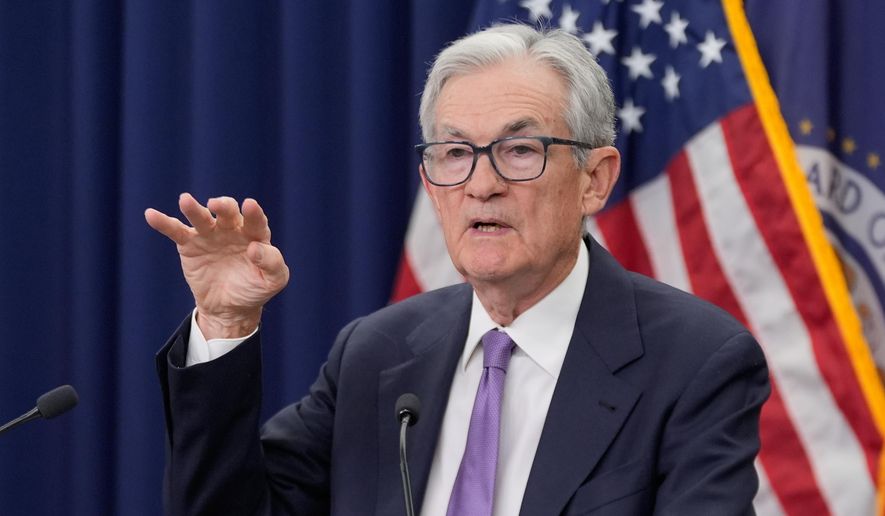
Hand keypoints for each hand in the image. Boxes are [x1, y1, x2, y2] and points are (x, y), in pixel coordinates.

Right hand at [145, 193, 289, 338]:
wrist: (230, 308)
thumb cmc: (255, 289)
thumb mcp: (273, 281)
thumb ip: (272, 263)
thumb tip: (255, 249)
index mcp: (255, 234)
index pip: (256, 220)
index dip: (253, 212)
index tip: (249, 205)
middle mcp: (232, 229)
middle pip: (228, 212)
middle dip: (223, 206)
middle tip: (217, 205)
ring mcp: (210, 235)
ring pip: (201, 217)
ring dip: (193, 209)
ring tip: (185, 200)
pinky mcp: (190, 245)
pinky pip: (176, 231)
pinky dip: (163, 222)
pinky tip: (151, 215)